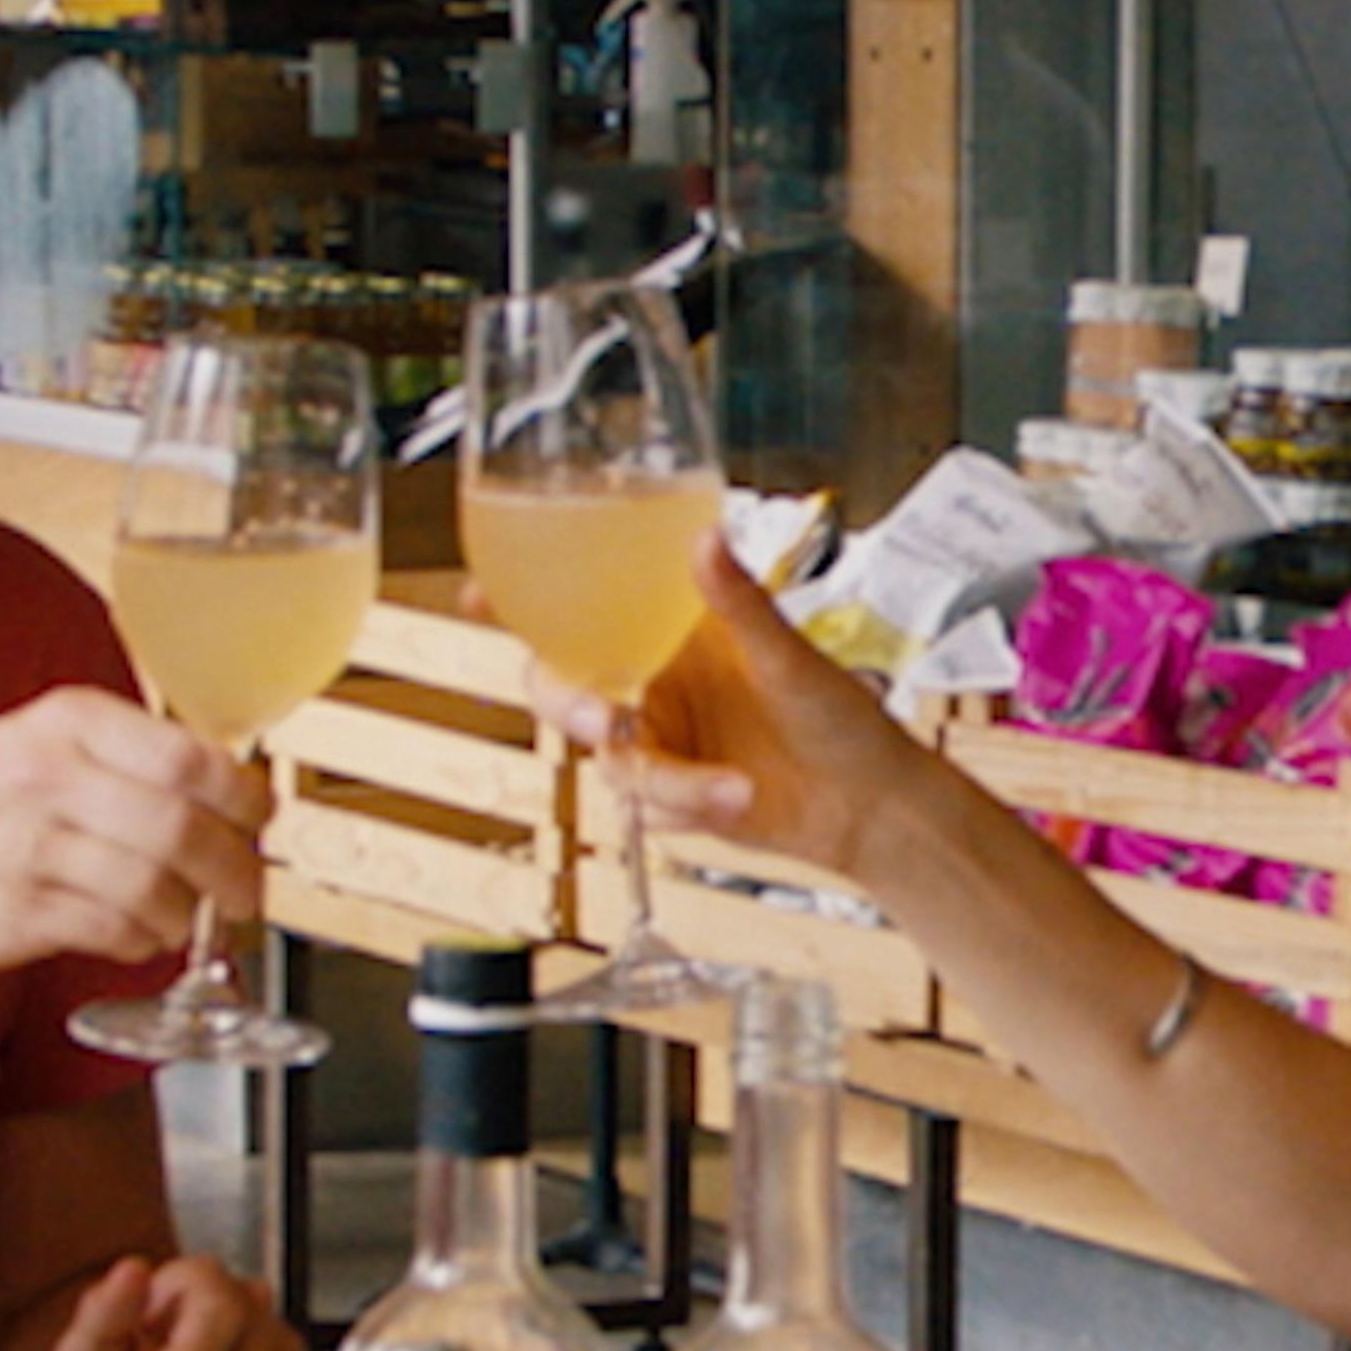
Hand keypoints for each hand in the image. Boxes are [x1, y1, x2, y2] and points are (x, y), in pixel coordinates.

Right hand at [0, 687, 266, 971]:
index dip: (244, 797)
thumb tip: (250, 800)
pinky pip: (111, 930)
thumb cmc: (7, 799)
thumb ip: (148, 763)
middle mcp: (45, 776)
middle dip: (233, 871)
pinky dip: (142, 940)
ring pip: (150, 887)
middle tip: (244, 892)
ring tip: (183, 917)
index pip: (189, 758)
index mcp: (74, 723)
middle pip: (180, 829)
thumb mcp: (65, 749)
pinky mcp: (13, 908)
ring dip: (186, 914)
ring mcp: (23, 843)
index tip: (262, 819)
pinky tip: (139, 933)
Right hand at [529, 530, 920, 880]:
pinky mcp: (673, 795)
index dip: (523, 597)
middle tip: (605, 718)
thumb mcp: (793, 658)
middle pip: (563, 686)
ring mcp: (662, 740)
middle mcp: (657, 681)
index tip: (479, 590)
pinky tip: (737, 802)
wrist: (871, 810)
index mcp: (675, 630)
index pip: (585, 604)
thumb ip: (741, 604)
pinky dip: (688, 809)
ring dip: (668, 781)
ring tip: (736, 790)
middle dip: (572, 705)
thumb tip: (705, 541)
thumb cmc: (846, 722)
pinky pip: (645, 806)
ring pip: (610, 760)